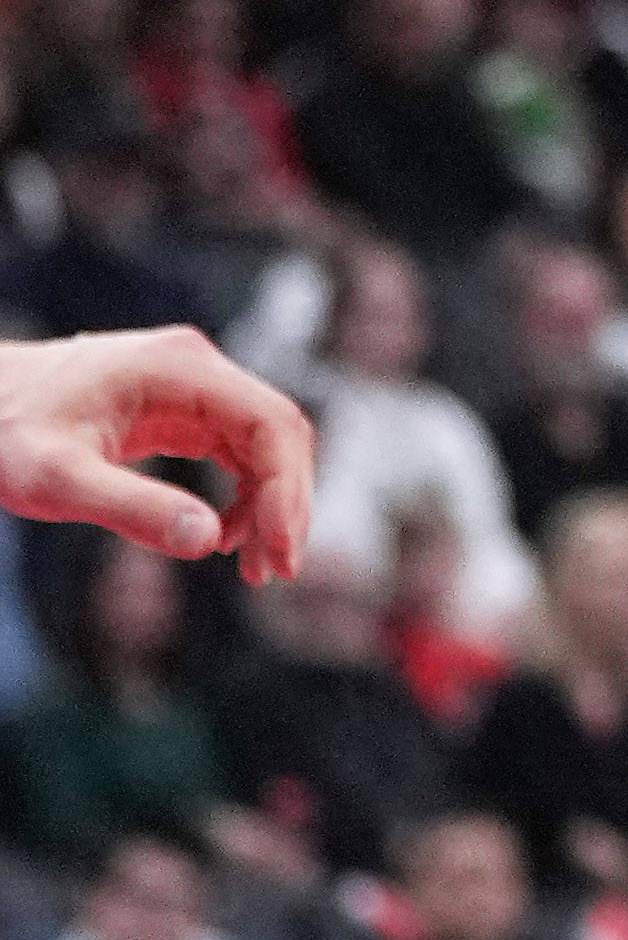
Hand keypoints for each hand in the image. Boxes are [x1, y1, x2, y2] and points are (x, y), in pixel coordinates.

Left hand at [0, 326, 316, 577]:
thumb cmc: (3, 434)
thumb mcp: (56, 480)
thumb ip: (130, 507)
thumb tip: (208, 541)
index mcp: (178, 368)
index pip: (271, 423)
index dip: (287, 491)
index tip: (280, 553)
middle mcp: (196, 367)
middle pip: (278, 434)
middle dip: (284, 504)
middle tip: (274, 571)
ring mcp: (192, 385)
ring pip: (264, 444)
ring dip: (269, 504)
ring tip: (250, 566)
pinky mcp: (182, 408)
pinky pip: (237, 450)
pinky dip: (243, 495)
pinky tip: (221, 535)